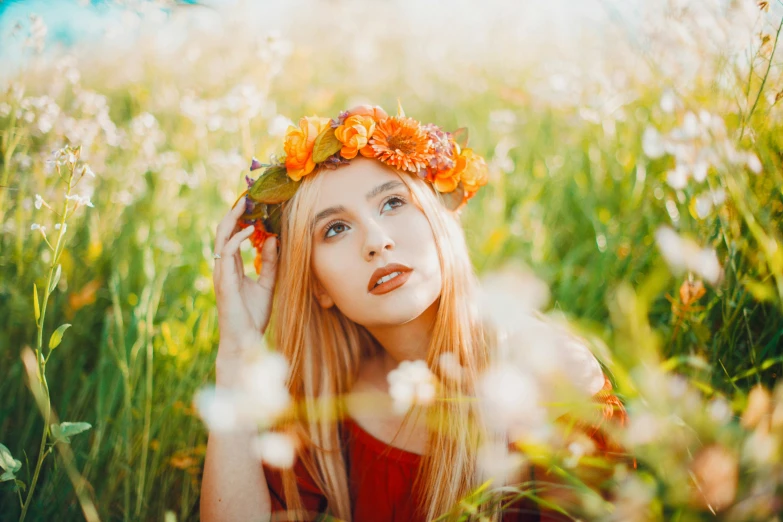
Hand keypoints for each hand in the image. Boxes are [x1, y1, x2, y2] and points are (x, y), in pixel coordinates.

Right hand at [212, 200, 278, 358]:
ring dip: (233, 219)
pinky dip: (237, 238)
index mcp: (232, 267)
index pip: (232, 236)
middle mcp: (224, 267)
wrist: (246, 340)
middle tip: (247, 195)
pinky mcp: (223, 280)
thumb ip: (270, 262)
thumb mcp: (268, 283)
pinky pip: (226, 253)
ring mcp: (221, 273)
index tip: (253, 203)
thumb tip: (273, 238)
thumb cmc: (254, 315)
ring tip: (246, 204)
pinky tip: (250, 230)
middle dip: (234, 212)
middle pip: (223, 232)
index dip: (240, 219)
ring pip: (221, 237)